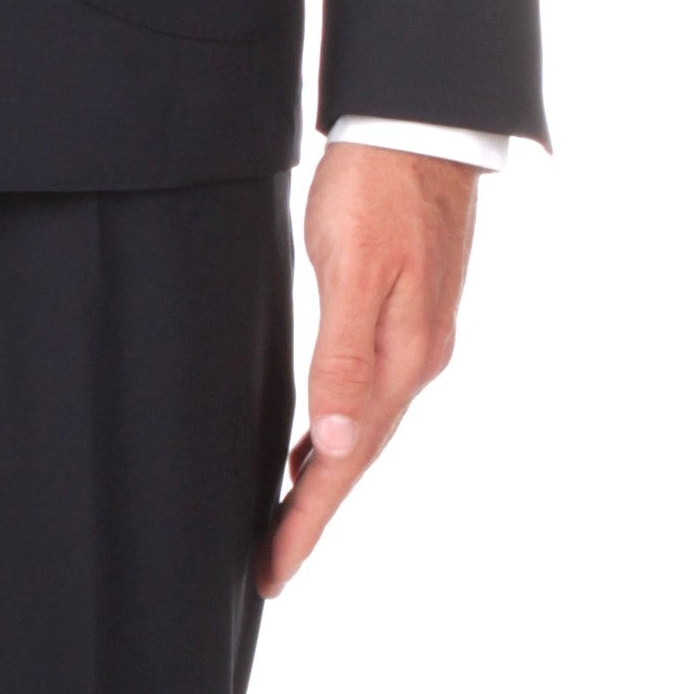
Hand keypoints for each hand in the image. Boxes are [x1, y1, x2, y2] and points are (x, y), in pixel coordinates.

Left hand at [260, 142, 478, 595]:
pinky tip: (311, 446)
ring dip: (324, 482)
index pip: (345, 463)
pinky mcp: (407, 318)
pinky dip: (335, 435)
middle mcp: (416, 361)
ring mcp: (416, 342)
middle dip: (312, 517)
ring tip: (285, 525)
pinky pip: (366, 399)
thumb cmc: (378, 186)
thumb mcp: (354, 268)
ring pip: (362, 432)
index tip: (274, 570)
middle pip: (354, 459)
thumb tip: (331, 444)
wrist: (423, 123)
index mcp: (403, 358)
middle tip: (270, 569)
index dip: (307, 520)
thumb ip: (344, 357)